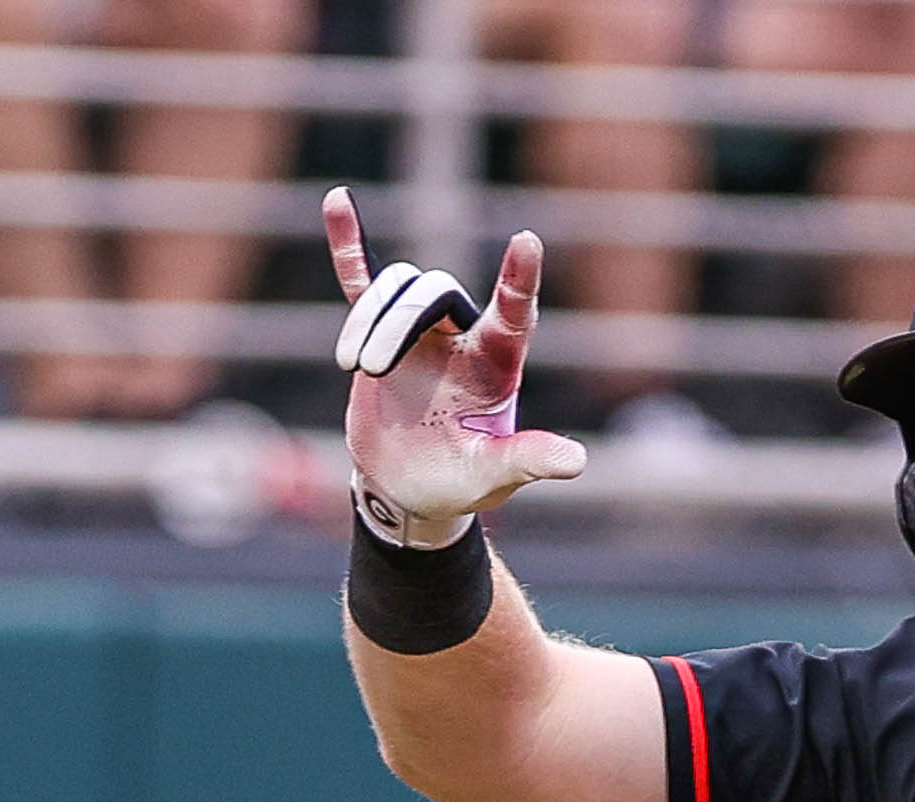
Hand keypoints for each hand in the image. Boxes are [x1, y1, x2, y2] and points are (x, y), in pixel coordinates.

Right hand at [324, 195, 582, 543]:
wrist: (408, 488)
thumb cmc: (460, 481)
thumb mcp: (494, 475)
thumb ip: (527, 459)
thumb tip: (576, 463)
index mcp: (496, 363)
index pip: (514, 312)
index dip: (520, 280)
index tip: (527, 241)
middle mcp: (462, 336)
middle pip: (435, 293)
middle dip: (398, 319)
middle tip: (370, 367)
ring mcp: (420, 331)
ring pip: (396, 289)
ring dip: (368, 318)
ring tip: (353, 365)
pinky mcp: (380, 334)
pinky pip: (363, 282)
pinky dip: (349, 246)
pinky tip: (337, 200)